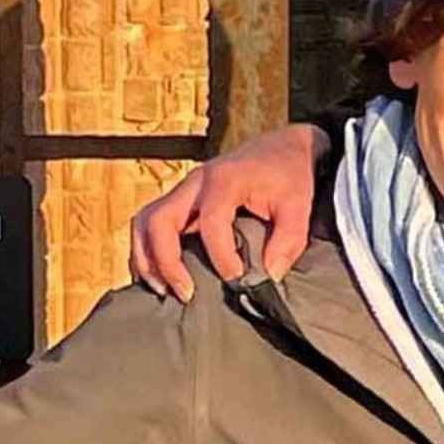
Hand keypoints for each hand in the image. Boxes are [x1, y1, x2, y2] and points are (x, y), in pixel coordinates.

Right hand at [128, 124, 325, 299]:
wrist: (283, 149)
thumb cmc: (290, 176)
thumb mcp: (299, 206)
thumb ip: (288, 241)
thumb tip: (269, 276)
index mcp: (225, 180)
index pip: (211, 221)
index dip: (220, 256)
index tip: (237, 279)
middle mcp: (195, 182)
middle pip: (159, 220)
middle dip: (166, 261)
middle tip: (187, 294)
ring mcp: (183, 190)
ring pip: (144, 221)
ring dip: (147, 258)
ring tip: (163, 290)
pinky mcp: (181, 200)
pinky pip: (149, 224)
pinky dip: (147, 251)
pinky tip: (161, 277)